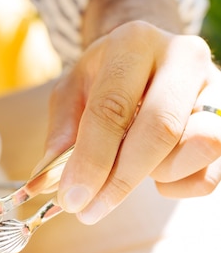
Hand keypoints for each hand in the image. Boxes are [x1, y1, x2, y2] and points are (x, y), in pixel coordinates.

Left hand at [41, 20, 220, 223]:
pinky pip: (210, 173)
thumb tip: (47, 183)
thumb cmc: (105, 79)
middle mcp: (183, 58)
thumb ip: (61, 134)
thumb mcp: (72, 92)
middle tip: (90, 210)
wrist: (147, 60)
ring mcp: (214, 89)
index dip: (91, 160)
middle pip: (161, 128)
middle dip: (121, 178)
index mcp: (134, 43)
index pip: (112, 108)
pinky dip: (178, 185)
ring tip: (130, 169)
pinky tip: (156, 174)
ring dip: (159, 173)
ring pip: (199, 147)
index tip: (71, 198)